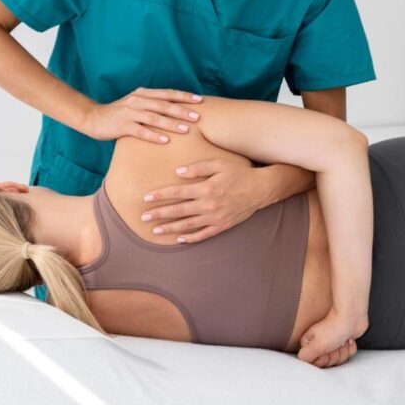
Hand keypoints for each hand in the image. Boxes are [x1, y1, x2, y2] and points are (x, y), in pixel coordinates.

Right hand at [83, 88, 202, 142]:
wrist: (93, 118)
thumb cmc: (120, 114)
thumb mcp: (137, 104)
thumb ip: (153, 104)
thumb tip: (178, 109)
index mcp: (143, 93)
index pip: (168, 93)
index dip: (184, 96)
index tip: (200, 100)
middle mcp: (137, 100)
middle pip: (164, 104)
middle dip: (182, 110)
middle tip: (198, 117)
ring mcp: (129, 112)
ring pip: (154, 117)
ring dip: (171, 123)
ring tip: (186, 129)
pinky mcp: (121, 125)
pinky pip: (140, 131)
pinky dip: (153, 135)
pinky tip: (165, 141)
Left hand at [140, 159, 264, 242]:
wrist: (261, 189)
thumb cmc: (239, 173)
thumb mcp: (219, 164)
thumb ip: (198, 167)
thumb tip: (178, 172)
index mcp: (206, 188)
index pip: (177, 192)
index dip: (160, 195)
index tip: (146, 197)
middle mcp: (208, 205)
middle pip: (178, 211)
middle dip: (159, 214)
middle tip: (143, 217)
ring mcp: (215, 217)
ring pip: (188, 225)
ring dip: (170, 228)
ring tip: (155, 231)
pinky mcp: (222, 225)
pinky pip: (204, 234)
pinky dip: (191, 238)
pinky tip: (179, 240)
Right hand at [297, 308, 367, 368]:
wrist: (351, 315)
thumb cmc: (334, 327)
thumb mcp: (316, 345)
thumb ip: (305, 356)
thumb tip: (302, 361)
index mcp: (310, 345)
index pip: (316, 365)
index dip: (324, 360)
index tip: (326, 350)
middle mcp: (319, 345)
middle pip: (329, 363)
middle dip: (335, 355)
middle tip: (335, 343)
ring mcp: (332, 344)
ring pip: (339, 360)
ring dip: (344, 351)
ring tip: (341, 339)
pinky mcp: (343, 343)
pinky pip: (348, 354)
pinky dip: (350, 347)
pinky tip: (348, 339)